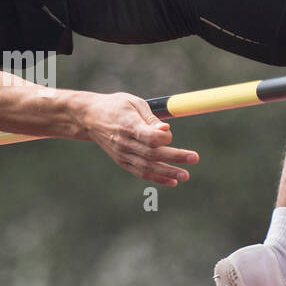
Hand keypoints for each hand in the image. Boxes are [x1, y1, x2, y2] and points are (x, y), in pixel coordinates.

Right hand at [79, 92, 198, 184]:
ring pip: (147, 167)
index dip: (163, 138)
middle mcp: (124, 142)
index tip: (169, 134)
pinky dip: (157, 178)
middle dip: (174, 157)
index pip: (148, 137)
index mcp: (127, 125)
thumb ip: (150, 118)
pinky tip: (172, 181)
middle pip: (152, 154)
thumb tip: (166, 131)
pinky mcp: (122, 161)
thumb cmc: (116, 106)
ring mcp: (122, 154)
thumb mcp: (133, 103)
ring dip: (168, 173)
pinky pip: (141, 173)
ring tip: (185, 175)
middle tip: (194, 158)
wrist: (90, 118)